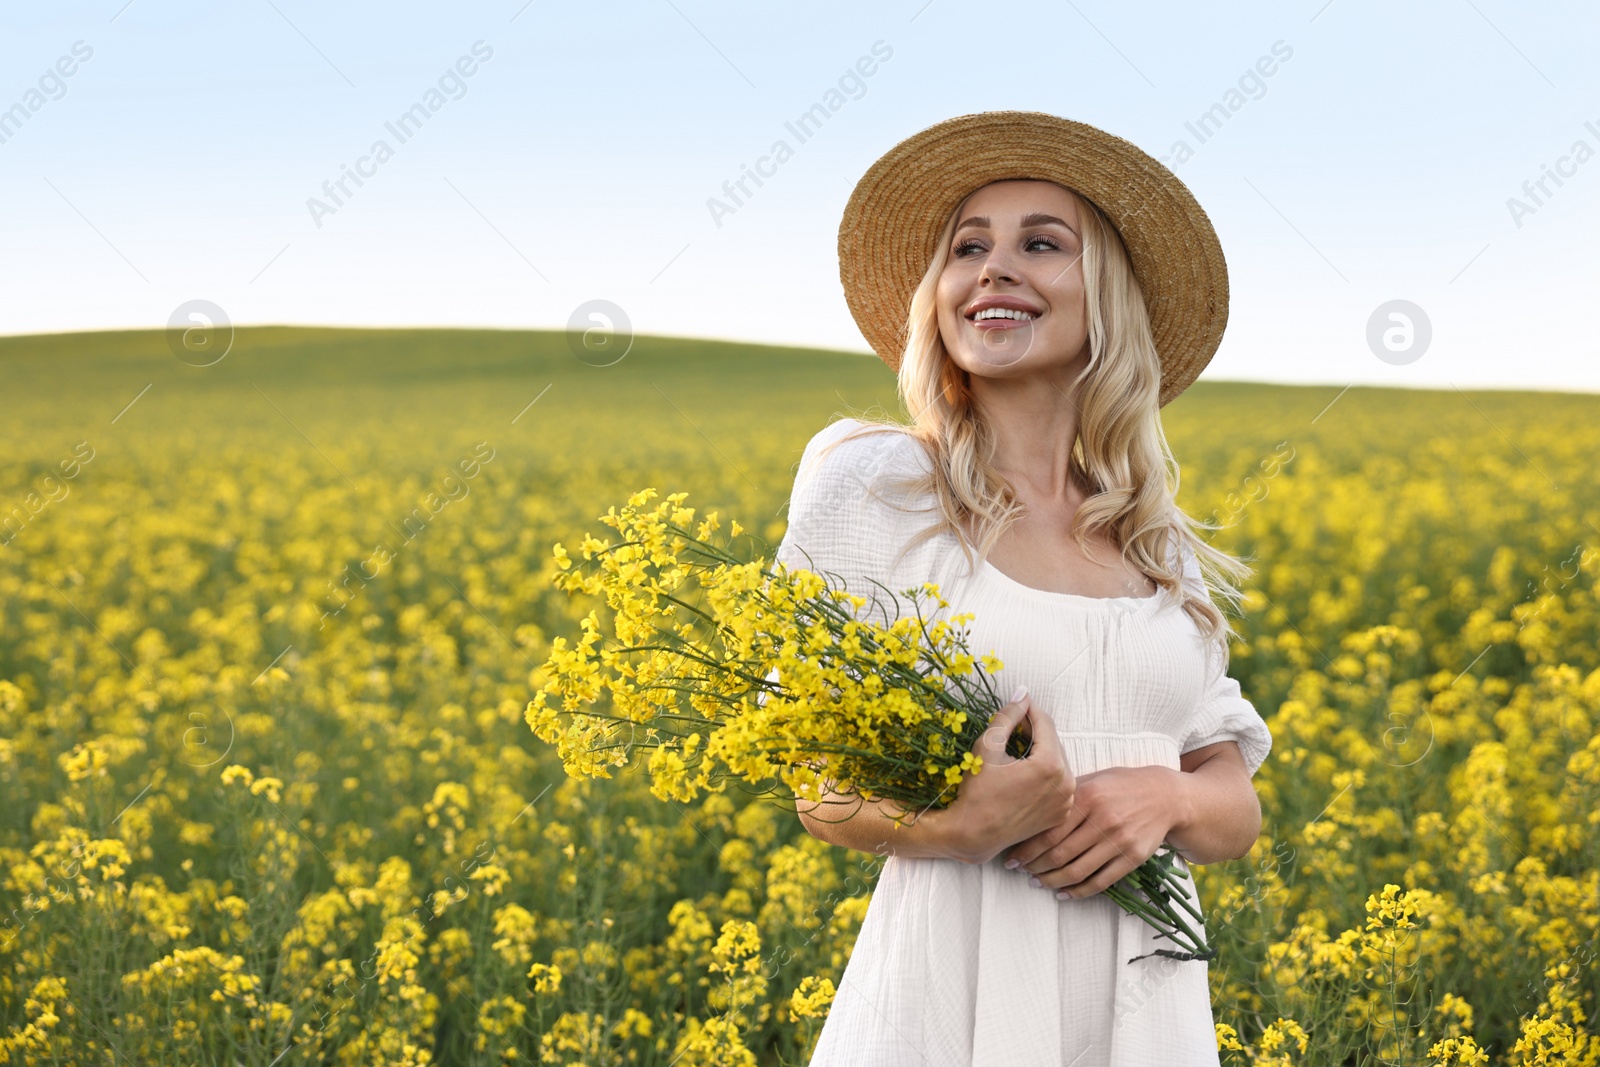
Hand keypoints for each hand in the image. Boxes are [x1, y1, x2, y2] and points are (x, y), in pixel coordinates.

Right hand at [937, 687, 1075, 865]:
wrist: (974, 834)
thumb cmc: (977, 790)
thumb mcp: (988, 746)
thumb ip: (1008, 717)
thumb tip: (1022, 694)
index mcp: (1051, 765)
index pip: (1045, 724)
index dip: (1029, 709)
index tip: (1017, 702)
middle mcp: (1066, 783)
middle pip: (1054, 742)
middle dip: (1035, 730)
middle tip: (1014, 724)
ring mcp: (1066, 801)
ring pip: (1057, 761)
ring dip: (1041, 750)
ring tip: (1017, 746)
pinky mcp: (1061, 814)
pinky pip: (1057, 782)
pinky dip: (1045, 772)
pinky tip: (1024, 770)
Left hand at [1001, 765, 1186, 897]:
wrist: (1165, 797)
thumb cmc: (1121, 785)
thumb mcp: (1093, 779)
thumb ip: (1066, 795)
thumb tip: (1031, 813)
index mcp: (1087, 797)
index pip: (1049, 831)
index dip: (1027, 849)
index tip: (1012, 859)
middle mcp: (1102, 820)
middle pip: (1059, 854)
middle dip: (1034, 867)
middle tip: (1021, 872)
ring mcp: (1118, 841)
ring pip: (1077, 871)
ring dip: (1052, 882)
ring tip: (1038, 882)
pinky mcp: (1132, 858)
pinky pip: (1100, 882)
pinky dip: (1078, 892)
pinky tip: (1063, 893)